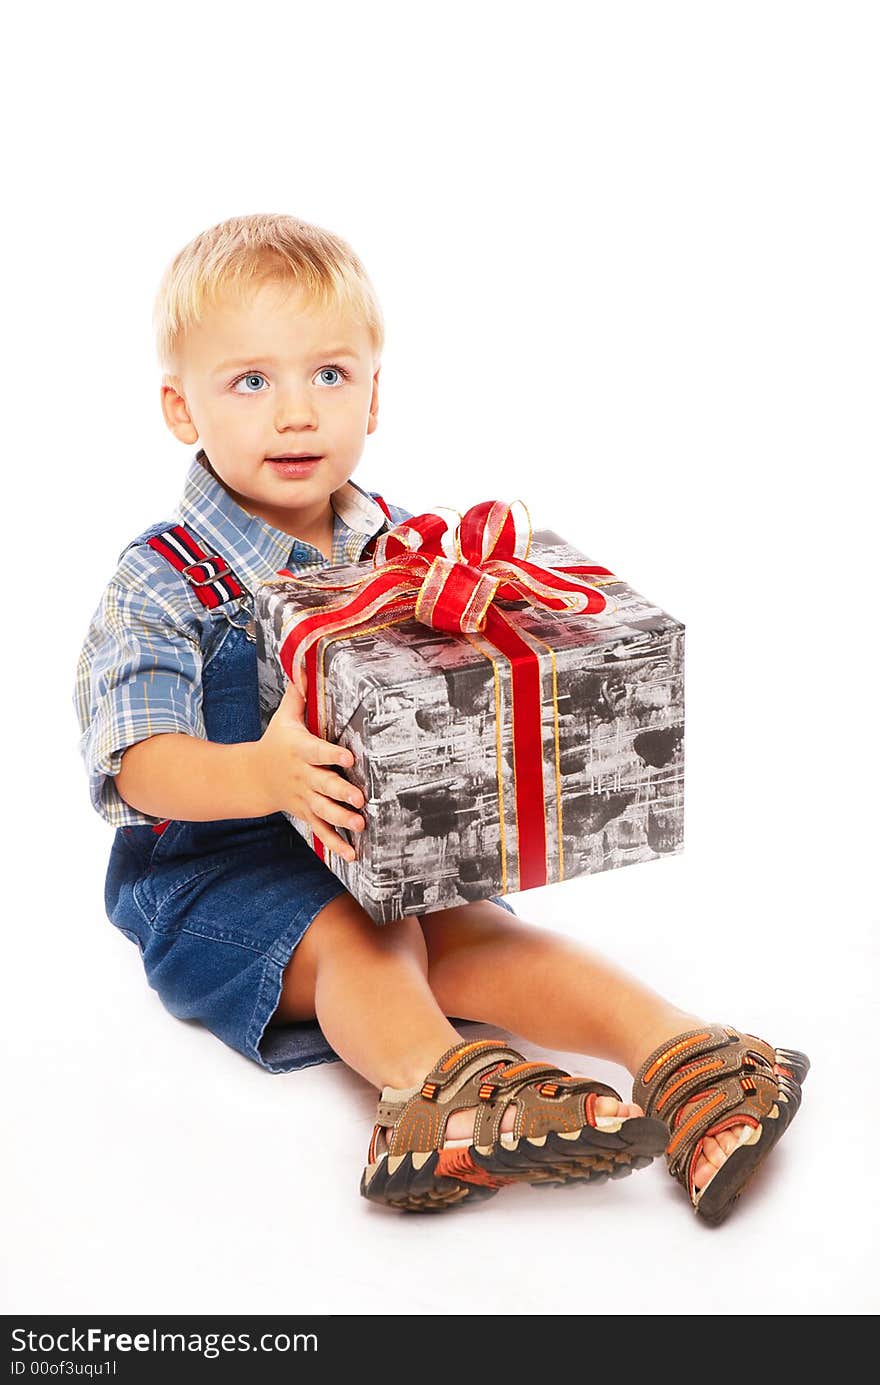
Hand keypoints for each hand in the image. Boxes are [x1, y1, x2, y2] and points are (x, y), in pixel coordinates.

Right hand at [255, 679, 365, 861]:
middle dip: (341, 792)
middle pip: (323, 785)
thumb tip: (303, 665)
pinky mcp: (306, 813)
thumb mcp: (283, 718)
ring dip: (342, 820)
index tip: (349, 757)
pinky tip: (353, 855)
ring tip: (361, 825)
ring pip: (324, 811)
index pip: (318, 751)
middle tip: (360, 799)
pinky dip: (336, 844)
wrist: (252, 778)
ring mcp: (304, 797)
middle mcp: (303, 776)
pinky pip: (321, 831)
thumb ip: (297, 694)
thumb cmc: (276, 742)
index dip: (332, 754)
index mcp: (300, 750)